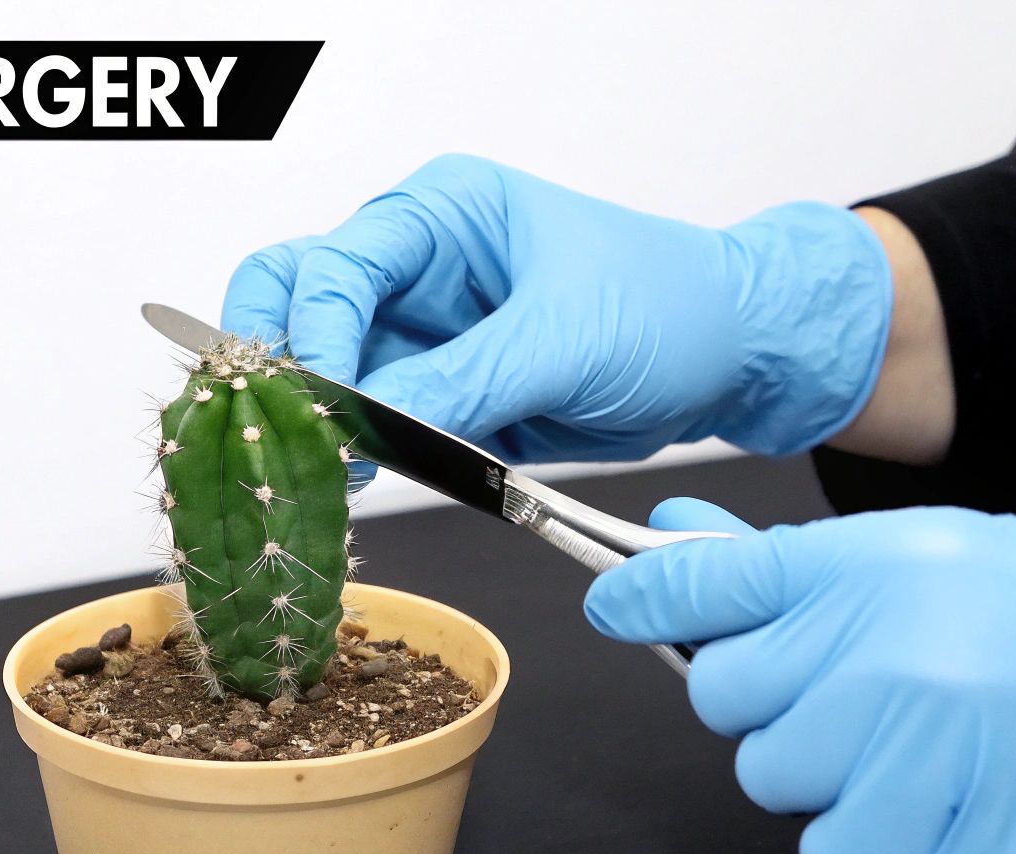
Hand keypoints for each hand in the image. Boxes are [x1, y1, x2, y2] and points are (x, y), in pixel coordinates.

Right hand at [222, 154, 893, 463]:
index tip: (326, 404)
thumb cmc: (670, 306)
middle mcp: (416, 267)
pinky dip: (360, 453)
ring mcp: (421, 333)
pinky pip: (373, 422)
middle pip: (296, 301)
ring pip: (324, 371)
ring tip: (335, 469)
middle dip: (285, 364)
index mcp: (443, 214)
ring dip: (321, 419)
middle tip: (295, 429)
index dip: (316, 337)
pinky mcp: (438, 394)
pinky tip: (367, 478)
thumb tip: (371, 426)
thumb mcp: (567, 338)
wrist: (730, 359)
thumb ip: (463, 382)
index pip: (335, 266)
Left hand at [583, 499, 1015, 853]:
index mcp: (874, 567)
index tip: (617, 604)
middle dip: (767, 697)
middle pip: (722, 696)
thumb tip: (675, 538)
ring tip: (914, 738)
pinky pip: (830, 852)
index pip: (708, 579)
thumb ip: (792, 564)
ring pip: (771, 777)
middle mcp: (879, 652)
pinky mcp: (935, 844)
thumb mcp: (930, 554)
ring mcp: (907, 751)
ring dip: (821, 769)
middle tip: (849, 686)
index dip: (646, 595)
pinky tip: (935, 795)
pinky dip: (867, 837)